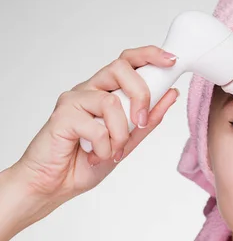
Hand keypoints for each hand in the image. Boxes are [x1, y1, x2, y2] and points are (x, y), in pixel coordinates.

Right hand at [11, 45, 179, 204]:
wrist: (54, 185)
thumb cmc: (85, 163)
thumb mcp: (128, 141)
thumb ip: (148, 118)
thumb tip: (171, 93)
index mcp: (106, 92)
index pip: (128, 62)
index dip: (149, 55)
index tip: (171, 60)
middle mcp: (89, 90)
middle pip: (120, 68)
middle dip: (141, 94)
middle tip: (140, 121)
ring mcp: (74, 100)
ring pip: (111, 101)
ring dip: (120, 133)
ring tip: (112, 151)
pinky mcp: (62, 116)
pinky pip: (96, 126)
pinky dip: (103, 147)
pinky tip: (95, 156)